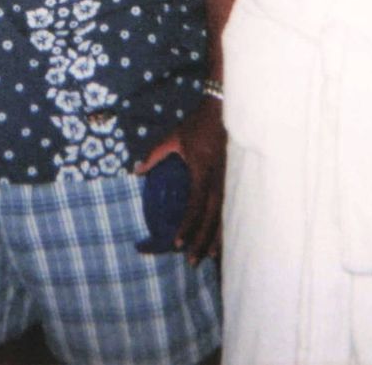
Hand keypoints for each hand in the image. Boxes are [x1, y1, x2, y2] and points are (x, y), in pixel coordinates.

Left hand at [133, 94, 225, 262]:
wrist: (226, 111)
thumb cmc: (198, 125)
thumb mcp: (174, 137)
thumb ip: (155, 154)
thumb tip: (137, 170)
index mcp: (202, 171)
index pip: (195, 205)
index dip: (187, 225)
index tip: (177, 241)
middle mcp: (219, 180)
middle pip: (211, 218)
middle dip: (201, 240)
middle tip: (191, 260)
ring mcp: (230, 181)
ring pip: (225, 217)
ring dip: (216, 238)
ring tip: (208, 257)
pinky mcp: (235, 180)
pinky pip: (231, 208)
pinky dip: (227, 226)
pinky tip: (223, 238)